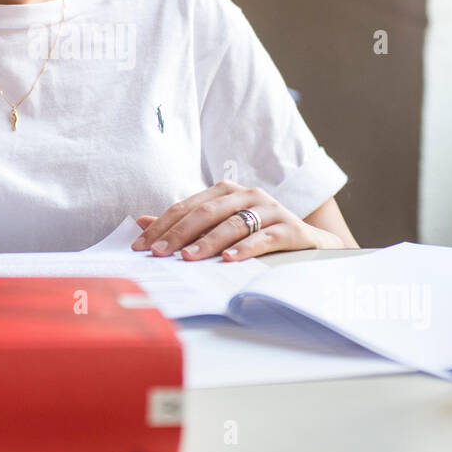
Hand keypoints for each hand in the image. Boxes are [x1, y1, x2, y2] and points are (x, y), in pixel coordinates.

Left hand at [131, 180, 340, 260]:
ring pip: (234, 224)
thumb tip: (140, 221)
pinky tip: (230, 260)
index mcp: (227, 192)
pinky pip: (266, 237)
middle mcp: (249, 195)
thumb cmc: (258, 236)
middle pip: (206, 212)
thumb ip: (184, 225)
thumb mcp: (221, 229)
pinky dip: (247, 248)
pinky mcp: (292, 228)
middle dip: (178, 234)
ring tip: (188, 257)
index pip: (187, 207)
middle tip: (158, 253)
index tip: (140, 246)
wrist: (311, 246)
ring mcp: (272, 210)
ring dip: (209, 242)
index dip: (162, 226)